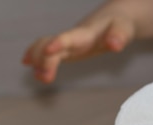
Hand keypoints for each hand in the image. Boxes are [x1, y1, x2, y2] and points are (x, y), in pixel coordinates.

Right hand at [22, 9, 136, 82]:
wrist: (114, 18)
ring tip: (39, 77)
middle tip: (45, 78)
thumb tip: (115, 45)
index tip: (47, 52)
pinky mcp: (67, 47)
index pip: (68, 38)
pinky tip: (28, 64)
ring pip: (44, 45)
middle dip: (44, 60)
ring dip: (37, 59)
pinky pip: (46, 48)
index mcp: (85, 34)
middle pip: (52, 45)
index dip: (57, 44)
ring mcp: (67, 42)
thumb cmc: (120, 25)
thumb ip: (119, 37)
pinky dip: (36, 55)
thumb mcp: (124, 31)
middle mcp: (72, 37)